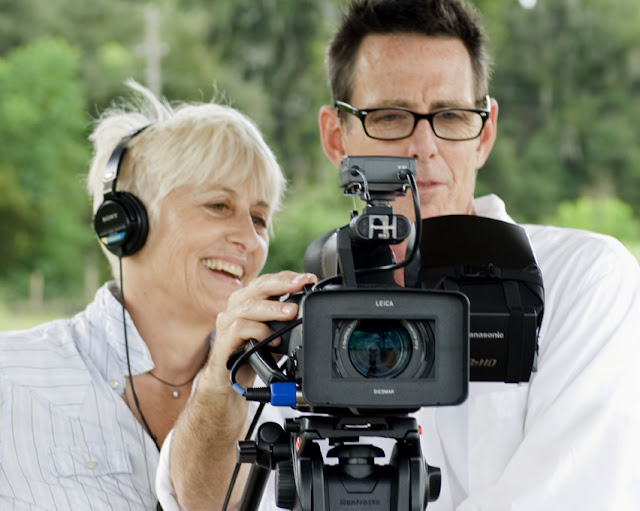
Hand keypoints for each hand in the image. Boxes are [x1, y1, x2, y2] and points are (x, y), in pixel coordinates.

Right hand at [206, 271, 317, 392]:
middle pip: (259, 287)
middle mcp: (237, 306)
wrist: (231, 380)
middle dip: (282, 284)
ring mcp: (228, 321)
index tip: (309, 278)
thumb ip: (287, 320)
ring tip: (292, 312)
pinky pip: (240, 328)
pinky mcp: (223, 340)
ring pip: (249, 306)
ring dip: (273, 308)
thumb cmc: (253, 352)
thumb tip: (311, 308)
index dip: (288, 277)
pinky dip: (259, 331)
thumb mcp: (275, 332)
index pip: (269, 280)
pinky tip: (273, 339)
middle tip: (302, 284)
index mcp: (249, 299)